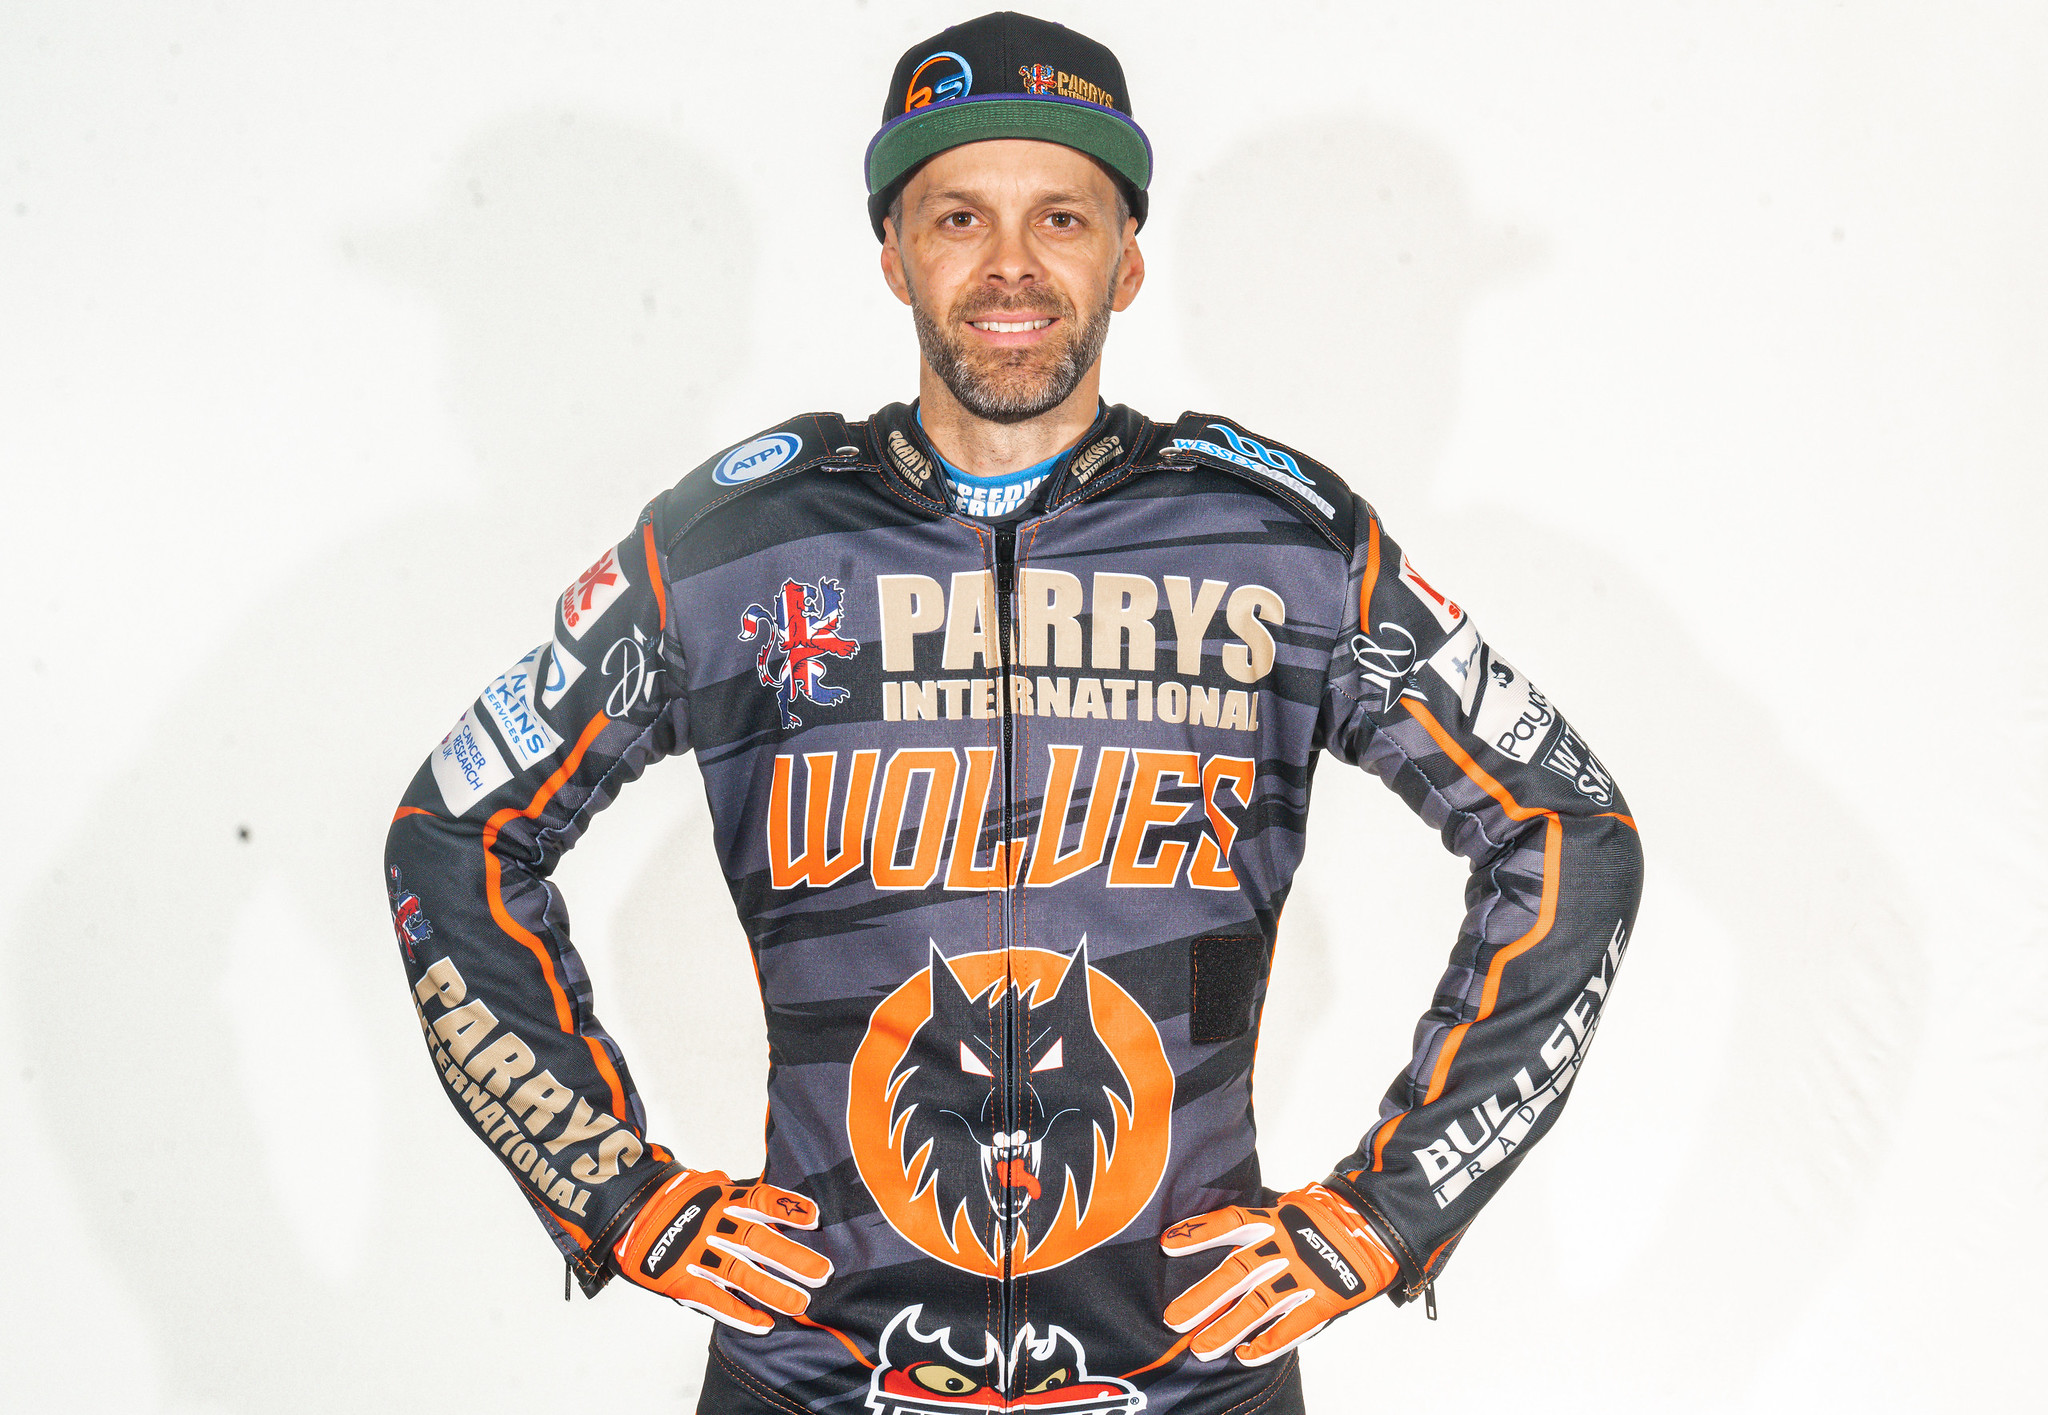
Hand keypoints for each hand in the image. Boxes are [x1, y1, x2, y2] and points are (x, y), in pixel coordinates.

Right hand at [612, 1168, 832, 1333]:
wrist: (627, 1214)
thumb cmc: (678, 1202)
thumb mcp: (709, 1187)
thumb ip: (740, 1197)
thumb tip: (780, 1204)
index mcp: (721, 1199)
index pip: (759, 1201)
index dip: (786, 1208)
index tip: (815, 1218)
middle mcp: (710, 1225)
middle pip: (756, 1241)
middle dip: (791, 1258)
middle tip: (822, 1273)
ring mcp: (694, 1253)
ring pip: (738, 1273)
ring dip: (771, 1290)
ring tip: (800, 1303)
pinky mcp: (678, 1279)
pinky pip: (712, 1299)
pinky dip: (738, 1313)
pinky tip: (763, 1324)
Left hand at [1160, 1183, 1399, 1366]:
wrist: (1381, 1225)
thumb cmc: (1333, 1216)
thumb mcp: (1295, 1207)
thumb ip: (1266, 1222)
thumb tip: (1231, 1230)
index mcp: (1276, 1219)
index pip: (1231, 1222)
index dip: (1199, 1233)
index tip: (1168, 1244)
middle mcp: (1286, 1246)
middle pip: (1237, 1272)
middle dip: (1203, 1298)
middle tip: (1174, 1320)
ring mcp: (1305, 1273)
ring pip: (1259, 1305)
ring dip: (1228, 1329)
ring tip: (1202, 1348)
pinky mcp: (1326, 1297)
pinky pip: (1294, 1325)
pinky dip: (1270, 1342)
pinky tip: (1247, 1355)